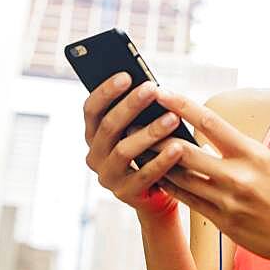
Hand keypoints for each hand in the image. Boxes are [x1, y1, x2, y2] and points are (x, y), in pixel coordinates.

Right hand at [82, 73, 185, 218]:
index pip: (91, 109)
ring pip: (124, 150)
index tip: (126, 75)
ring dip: (149, 132)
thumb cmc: (148, 151)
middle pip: (108, 127)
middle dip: (130, 105)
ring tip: (172, 118)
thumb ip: (136, 112)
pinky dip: (161, 160)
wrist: (155, 194)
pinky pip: (144, 175)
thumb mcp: (138, 129)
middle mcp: (95, 155)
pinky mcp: (126, 194)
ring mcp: (108, 176)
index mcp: (94, 134)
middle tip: (152, 88)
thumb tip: (151, 85)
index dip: (106, 91)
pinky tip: (178, 147)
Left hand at [153, 87, 269, 269]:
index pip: (209, 122)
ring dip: (158, 162)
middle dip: (158, 136)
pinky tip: (158, 176)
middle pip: (186, 151)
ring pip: (182, 177)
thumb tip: (206, 131)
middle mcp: (239, 175)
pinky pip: (188, 200)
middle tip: (136, 122)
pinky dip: (170, 186)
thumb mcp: (269, 160)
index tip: (160, 91)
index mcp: (253, 153)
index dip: (181, 104)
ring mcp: (228, 201)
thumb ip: (238, 148)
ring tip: (139, 147)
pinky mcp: (222, 222)